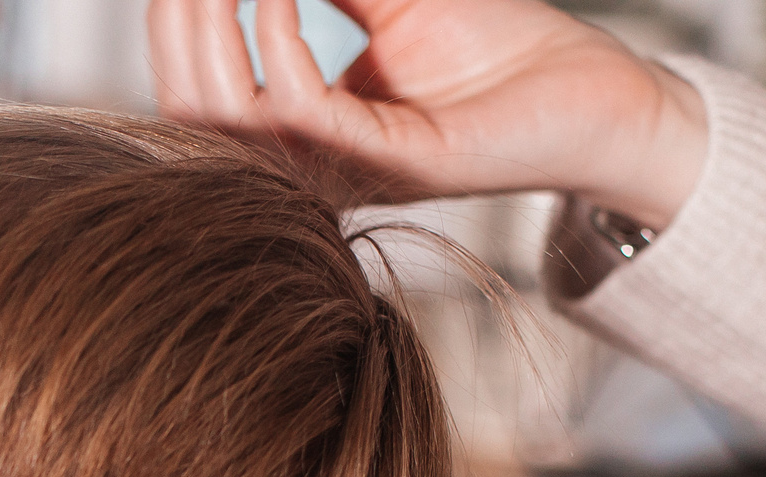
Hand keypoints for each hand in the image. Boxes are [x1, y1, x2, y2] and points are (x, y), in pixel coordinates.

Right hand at [146, 0, 710, 227]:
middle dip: (176, 22)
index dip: (172, 22)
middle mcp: (306, 162)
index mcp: (297, 133)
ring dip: (212, 29)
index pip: (190, 90)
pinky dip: (278, 42)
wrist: (593, 92)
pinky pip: (298, 110)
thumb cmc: (500, 50)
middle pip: (187, 108)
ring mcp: (342, 171)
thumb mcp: (390, 2)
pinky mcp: (390, 163)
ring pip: (225, 117)